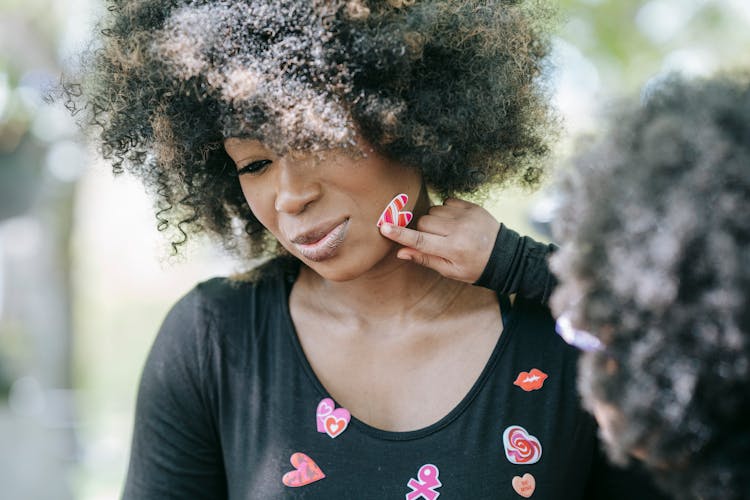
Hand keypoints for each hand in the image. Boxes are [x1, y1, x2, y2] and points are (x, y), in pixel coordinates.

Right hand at [379, 198, 499, 282]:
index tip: (384, 227)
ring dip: (434, 220)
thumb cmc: (474, 266)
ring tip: (448, 232)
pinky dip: (446, 211)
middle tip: (437, 241)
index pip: (420, 240)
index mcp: (453, 249)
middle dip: (423, 230)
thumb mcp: (450, 270)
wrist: (504, 254)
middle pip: (423, 222)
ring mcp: (466, 215)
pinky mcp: (471, 205)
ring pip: (433, 211)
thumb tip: (401, 252)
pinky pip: (446, 202)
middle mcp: (458, 230)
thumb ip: (424, 258)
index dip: (400, 234)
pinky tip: (456, 222)